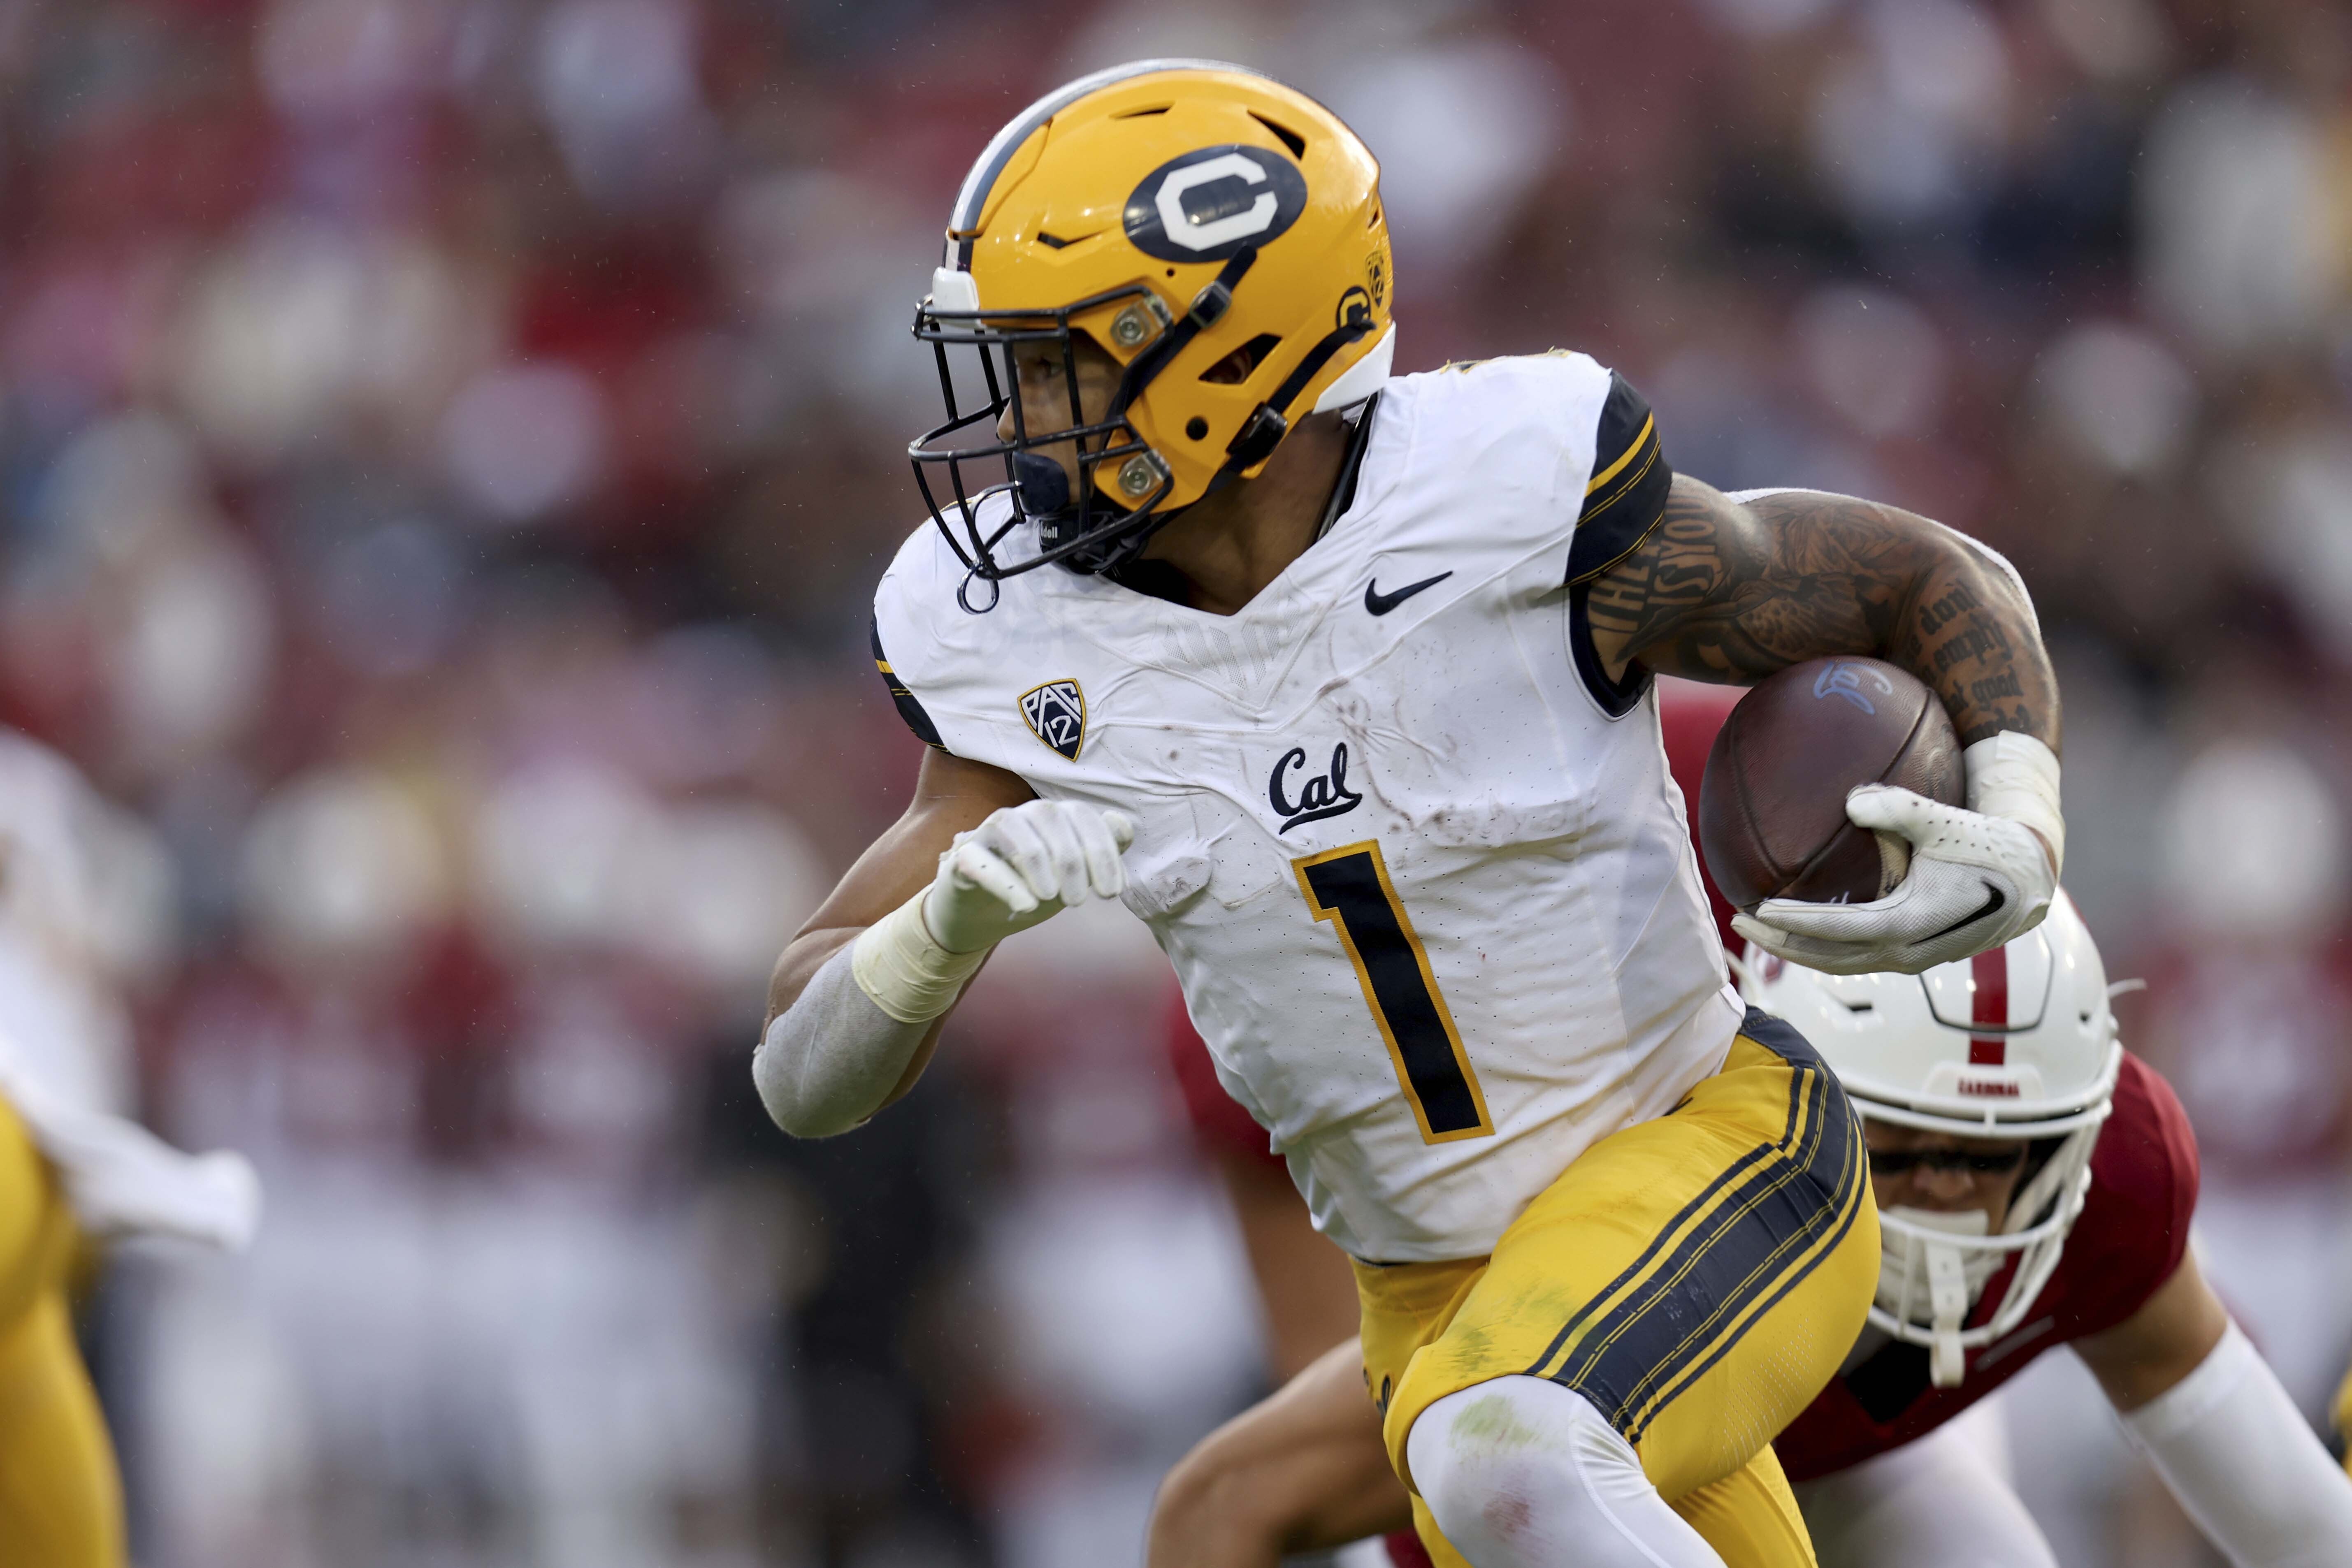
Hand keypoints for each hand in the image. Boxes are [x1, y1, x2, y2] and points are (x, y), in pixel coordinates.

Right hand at [924, 800, 1135, 952]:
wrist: (983, 913)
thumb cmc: (1036, 887)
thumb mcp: (1076, 875)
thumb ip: (1104, 849)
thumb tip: (1123, 827)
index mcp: (1056, 816)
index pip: (1086, 819)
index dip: (1104, 854)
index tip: (1112, 893)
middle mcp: (1024, 814)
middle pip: (1055, 824)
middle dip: (1074, 865)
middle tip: (1078, 903)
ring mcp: (991, 832)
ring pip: (1020, 836)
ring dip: (1041, 870)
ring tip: (1050, 900)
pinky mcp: (964, 857)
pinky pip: (983, 862)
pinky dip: (1006, 884)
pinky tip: (1025, 905)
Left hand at [1731, 784, 2054, 974]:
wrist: (2030, 878)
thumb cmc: (1986, 844)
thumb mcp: (1944, 821)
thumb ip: (1900, 809)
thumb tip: (1852, 801)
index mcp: (1908, 924)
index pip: (1835, 930)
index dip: (1793, 923)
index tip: (1757, 909)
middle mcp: (1906, 952)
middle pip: (1827, 958)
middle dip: (1779, 945)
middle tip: (1737, 922)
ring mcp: (1910, 960)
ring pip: (1840, 965)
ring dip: (1797, 952)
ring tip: (1759, 930)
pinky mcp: (1915, 956)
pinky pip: (1857, 959)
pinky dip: (1824, 950)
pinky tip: (1801, 931)